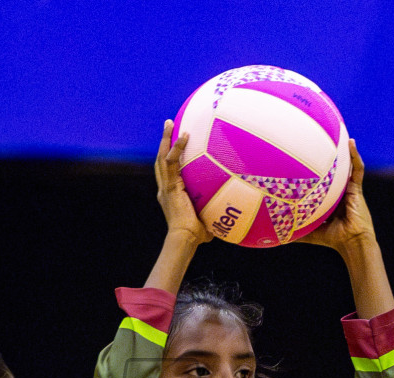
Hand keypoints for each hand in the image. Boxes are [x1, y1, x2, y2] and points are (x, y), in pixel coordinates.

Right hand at [157, 121, 210, 245]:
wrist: (185, 239)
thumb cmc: (196, 236)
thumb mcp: (206, 219)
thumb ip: (214, 212)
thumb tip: (231, 212)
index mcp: (170, 194)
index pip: (168, 172)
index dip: (170, 157)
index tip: (175, 145)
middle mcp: (165, 188)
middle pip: (161, 160)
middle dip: (164, 142)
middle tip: (169, 125)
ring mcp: (165, 186)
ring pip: (162, 157)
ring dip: (166, 139)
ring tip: (170, 123)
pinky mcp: (170, 186)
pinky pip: (172, 162)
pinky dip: (177, 148)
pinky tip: (184, 135)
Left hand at [300, 139, 373, 251]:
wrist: (351, 242)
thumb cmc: (332, 239)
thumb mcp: (310, 232)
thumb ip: (295, 229)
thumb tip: (274, 234)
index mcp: (328, 200)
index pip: (320, 183)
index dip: (313, 173)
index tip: (301, 161)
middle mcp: (338, 192)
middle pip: (332, 171)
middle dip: (328, 157)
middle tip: (316, 141)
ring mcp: (348, 189)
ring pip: (345, 166)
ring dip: (343, 151)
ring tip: (339, 134)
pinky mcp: (357, 188)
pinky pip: (357, 168)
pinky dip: (355, 155)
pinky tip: (351, 142)